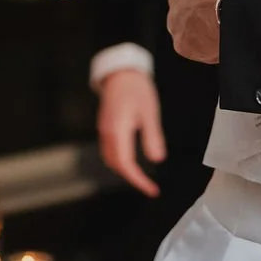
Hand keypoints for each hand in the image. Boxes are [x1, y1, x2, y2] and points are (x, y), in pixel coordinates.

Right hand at [96, 69, 165, 197]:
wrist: (120, 71)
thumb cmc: (136, 88)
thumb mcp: (149, 112)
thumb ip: (152, 137)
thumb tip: (157, 160)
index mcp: (118, 130)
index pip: (125, 164)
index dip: (138, 180)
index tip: (151, 189)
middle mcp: (107, 133)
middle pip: (115, 164)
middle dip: (131, 177)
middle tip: (149, 186)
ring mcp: (103, 130)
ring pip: (110, 159)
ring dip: (124, 170)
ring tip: (141, 177)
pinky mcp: (104, 126)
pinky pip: (108, 150)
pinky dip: (119, 161)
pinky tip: (131, 161)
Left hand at [168, 0, 258, 63]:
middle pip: (193, 3)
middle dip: (209, 6)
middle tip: (232, 11)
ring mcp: (177, 20)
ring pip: (193, 25)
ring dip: (207, 27)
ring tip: (232, 28)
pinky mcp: (184, 43)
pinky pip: (199, 47)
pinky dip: (212, 47)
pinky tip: (228, 42)